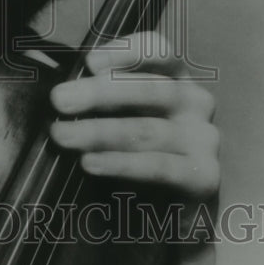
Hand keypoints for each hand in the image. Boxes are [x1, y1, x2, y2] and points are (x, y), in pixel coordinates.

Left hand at [49, 33, 219, 209]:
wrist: (167, 213)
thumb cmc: (136, 154)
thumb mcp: (119, 117)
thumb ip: (98, 98)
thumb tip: (62, 89)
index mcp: (174, 78)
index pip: (158, 51)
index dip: (126, 52)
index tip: (89, 62)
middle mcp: (194, 102)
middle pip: (150, 88)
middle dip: (99, 93)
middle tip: (60, 100)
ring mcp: (203, 138)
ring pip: (148, 129)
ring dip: (99, 131)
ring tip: (62, 135)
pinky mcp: (204, 176)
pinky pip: (159, 166)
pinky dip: (121, 164)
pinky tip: (91, 163)